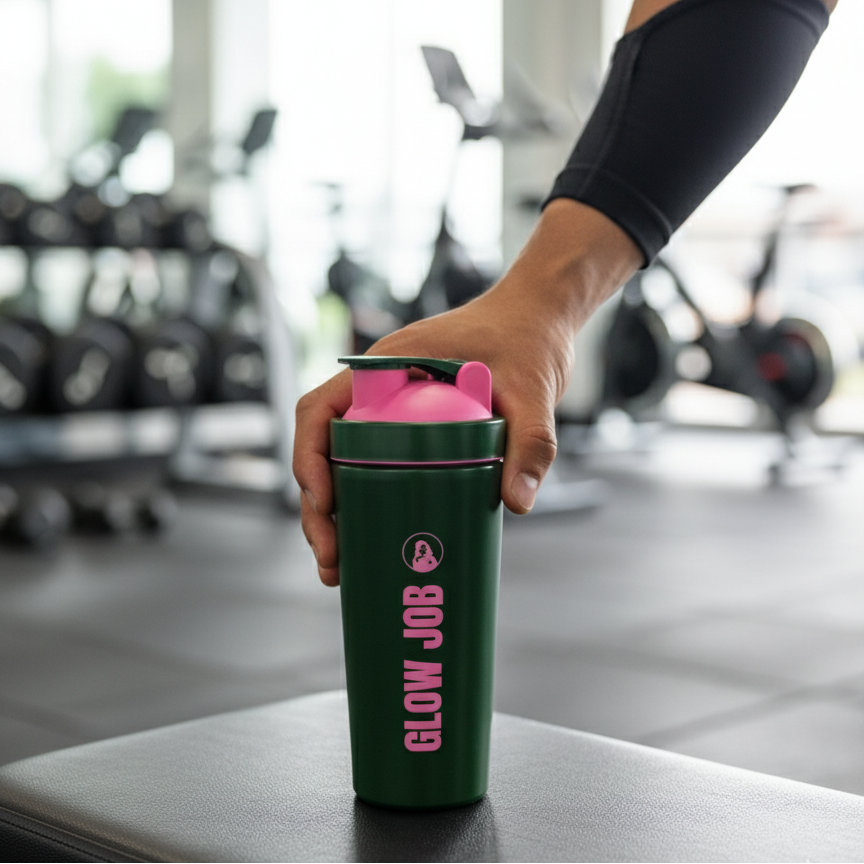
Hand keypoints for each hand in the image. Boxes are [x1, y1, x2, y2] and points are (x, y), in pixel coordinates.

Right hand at [293, 200, 640, 584]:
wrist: (540, 316)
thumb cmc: (528, 336)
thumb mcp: (533, 390)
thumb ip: (530, 442)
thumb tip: (516, 504)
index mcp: (387, 366)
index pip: (319, 408)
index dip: (309, 457)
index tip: (326, 504)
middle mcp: (377, 387)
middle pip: (324, 448)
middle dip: (318, 508)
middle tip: (331, 561)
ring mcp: (391, 406)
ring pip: (343, 462)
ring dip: (335, 514)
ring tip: (339, 568)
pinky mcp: (412, 424)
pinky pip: (375, 462)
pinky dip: (366, 501)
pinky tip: (373, 541)